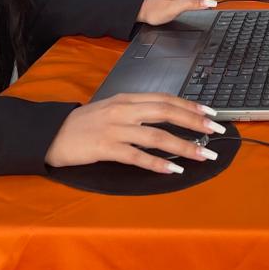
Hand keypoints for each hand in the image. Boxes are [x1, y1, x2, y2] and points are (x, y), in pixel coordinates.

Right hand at [44, 93, 225, 171]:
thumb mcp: (112, 109)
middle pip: (166, 113)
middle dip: (194, 123)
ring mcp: (114, 129)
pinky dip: (157, 163)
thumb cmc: (85, 123)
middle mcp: (123, 111)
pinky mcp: (105, 149)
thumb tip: (167, 115)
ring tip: (203, 154)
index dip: (190, 106)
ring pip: (156, 136)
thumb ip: (137, 110)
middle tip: (216, 132)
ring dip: (183, 146)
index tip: (211, 114)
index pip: (165, 99)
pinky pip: (136, 156)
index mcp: (127, 99)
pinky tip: (173, 170)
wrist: (52, 134)